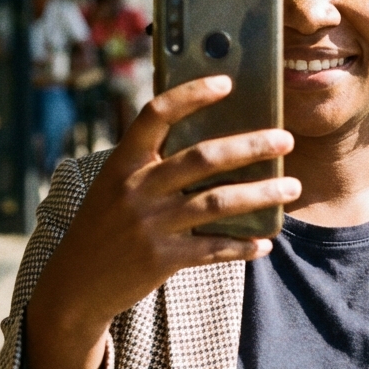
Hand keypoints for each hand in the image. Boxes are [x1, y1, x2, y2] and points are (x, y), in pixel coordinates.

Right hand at [25, 75, 297, 368]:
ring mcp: (149, 225)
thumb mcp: (115, 186)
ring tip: (293, 186)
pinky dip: (243, 245)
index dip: (191, 95)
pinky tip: (266, 242)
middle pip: (202, 158)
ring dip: (261, 194)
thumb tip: (213, 141)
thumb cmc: (105, 226)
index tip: (226, 82)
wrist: (75, 285)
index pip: (156, 115)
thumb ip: (151, 164)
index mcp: (123, 163)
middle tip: (285, 138)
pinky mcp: (161, 260)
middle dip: (250, 146)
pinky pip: (213, 248)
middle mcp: (136, 189)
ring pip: (218, 203)